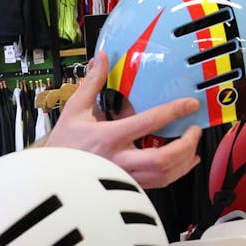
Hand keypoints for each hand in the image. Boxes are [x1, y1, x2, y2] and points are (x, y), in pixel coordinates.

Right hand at [44, 51, 201, 188]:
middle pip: (164, 159)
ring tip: (192, 147)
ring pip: (165, 176)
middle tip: (194, 130)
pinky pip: (158, 184)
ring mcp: (125, 177)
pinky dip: (175, 174)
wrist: (52, 176)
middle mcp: (119, 159)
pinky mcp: (127, 187)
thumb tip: (101, 59)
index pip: (149, 122)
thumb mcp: (74, 110)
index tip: (189, 104)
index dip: (174, 111)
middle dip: (186, 144)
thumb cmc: (63, 145)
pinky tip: (180, 163)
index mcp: (108, 137)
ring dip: (184, 161)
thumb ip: (92, 83)